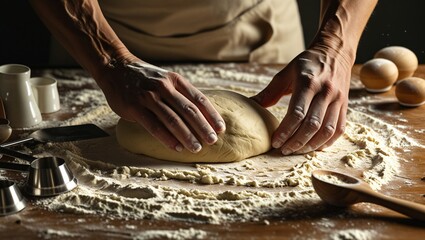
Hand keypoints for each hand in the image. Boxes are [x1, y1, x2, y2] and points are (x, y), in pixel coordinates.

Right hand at [98, 60, 225, 152]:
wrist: (115, 68)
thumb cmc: (145, 79)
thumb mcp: (165, 79)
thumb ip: (180, 94)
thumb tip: (199, 115)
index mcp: (175, 80)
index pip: (199, 99)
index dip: (212, 115)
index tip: (221, 128)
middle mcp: (164, 87)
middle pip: (189, 110)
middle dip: (203, 127)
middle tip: (213, 141)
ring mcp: (149, 97)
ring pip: (173, 119)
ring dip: (187, 136)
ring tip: (196, 148)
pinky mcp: (134, 107)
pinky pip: (154, 126)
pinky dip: (167, 138)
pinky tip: (176, 147)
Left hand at [252, 47, 352, 154]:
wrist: (335, 52)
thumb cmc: (306, 64)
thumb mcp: (286, 73)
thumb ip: (270, 92)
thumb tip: (251, 104)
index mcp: (308, 82)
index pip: (297, 113)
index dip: (285, 131)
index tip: (275, 141)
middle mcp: (325, 92)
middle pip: (312, 125)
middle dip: (296, 142)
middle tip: (283, 150)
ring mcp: (338, 100)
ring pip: (327, 131)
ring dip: (311, 145)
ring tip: (296, 151)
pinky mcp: (345, 106)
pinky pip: (339, 130)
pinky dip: (326, 142)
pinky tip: (314, 147)